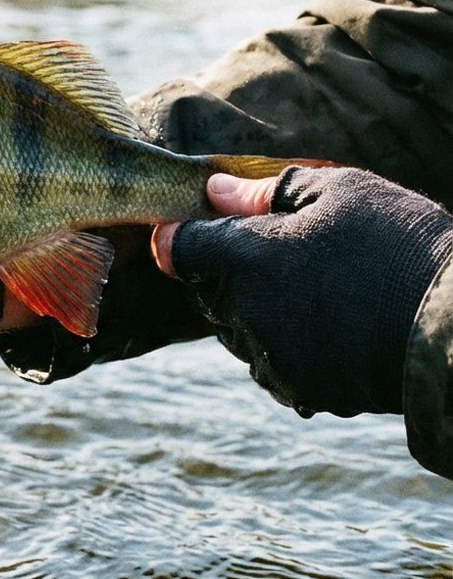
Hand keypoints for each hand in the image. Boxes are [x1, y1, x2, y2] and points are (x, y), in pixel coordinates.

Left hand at [151, 167, 452, 415]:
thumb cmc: (401, 244)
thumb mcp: (340, 192)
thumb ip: (265, 193)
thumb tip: (215, 190)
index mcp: (247, 257)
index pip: (182, 248)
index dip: (178, 237)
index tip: (185, 230)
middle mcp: (248, 310)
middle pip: (211, 290)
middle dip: (231, 273)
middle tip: (286, 257)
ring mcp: (272, 354)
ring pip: (240, 329)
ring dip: (260, 312)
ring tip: (322, 293)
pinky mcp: (301, 388)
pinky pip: (273, 364)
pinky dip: (290, 347)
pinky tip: (333, 329)